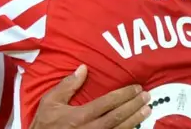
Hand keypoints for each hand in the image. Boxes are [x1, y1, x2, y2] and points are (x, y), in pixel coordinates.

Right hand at [30, 65, 150, 128]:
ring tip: (147, 110)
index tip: (136, 88)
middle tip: (147, 97)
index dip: (123, 95)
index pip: (107, 103)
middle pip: (117, 117)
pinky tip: (134, 127)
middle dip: (134, 106)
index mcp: (79, 116)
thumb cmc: (44, 124)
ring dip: (134, 120)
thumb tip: (83, 69)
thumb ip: (67, 85)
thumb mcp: (50, 102)